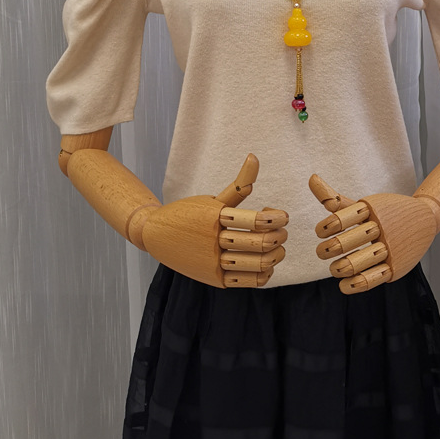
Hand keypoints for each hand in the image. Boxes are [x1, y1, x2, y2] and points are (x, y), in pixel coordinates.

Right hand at [141, 154, 287, 287]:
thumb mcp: (214, 198)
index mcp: (216, 217)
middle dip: (278, 236)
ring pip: (255, 264)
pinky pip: (246, 281)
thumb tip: (255, 157)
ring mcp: (213, 263)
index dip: (275, 218)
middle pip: (258, 242)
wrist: (155, 234)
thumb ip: (240, 183)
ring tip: (279, 247)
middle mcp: (214, 241)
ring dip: (275, 256)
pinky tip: (267, 263)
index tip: (283, 216)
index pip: (254, 219)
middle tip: (283, 231)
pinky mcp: (214, 279)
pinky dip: (263, 274)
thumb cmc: (189, 212)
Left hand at [309, 175, 437, 294]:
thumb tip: (311, 178)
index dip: (331, 224)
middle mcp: (384, 227)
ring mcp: (392, 248)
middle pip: (357, 237)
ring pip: (366, 258)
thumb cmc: (384, 212)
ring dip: (345, 266)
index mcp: (373, 209)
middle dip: (334, 246)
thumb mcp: (361, 205)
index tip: (320, 231)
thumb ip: (335, 198)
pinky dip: (359, 283)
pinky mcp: (397, 267)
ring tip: (333, 268)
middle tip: (321, 252)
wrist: (425, 218)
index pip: (349, 215)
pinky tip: (344, 284)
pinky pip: (377, 277)